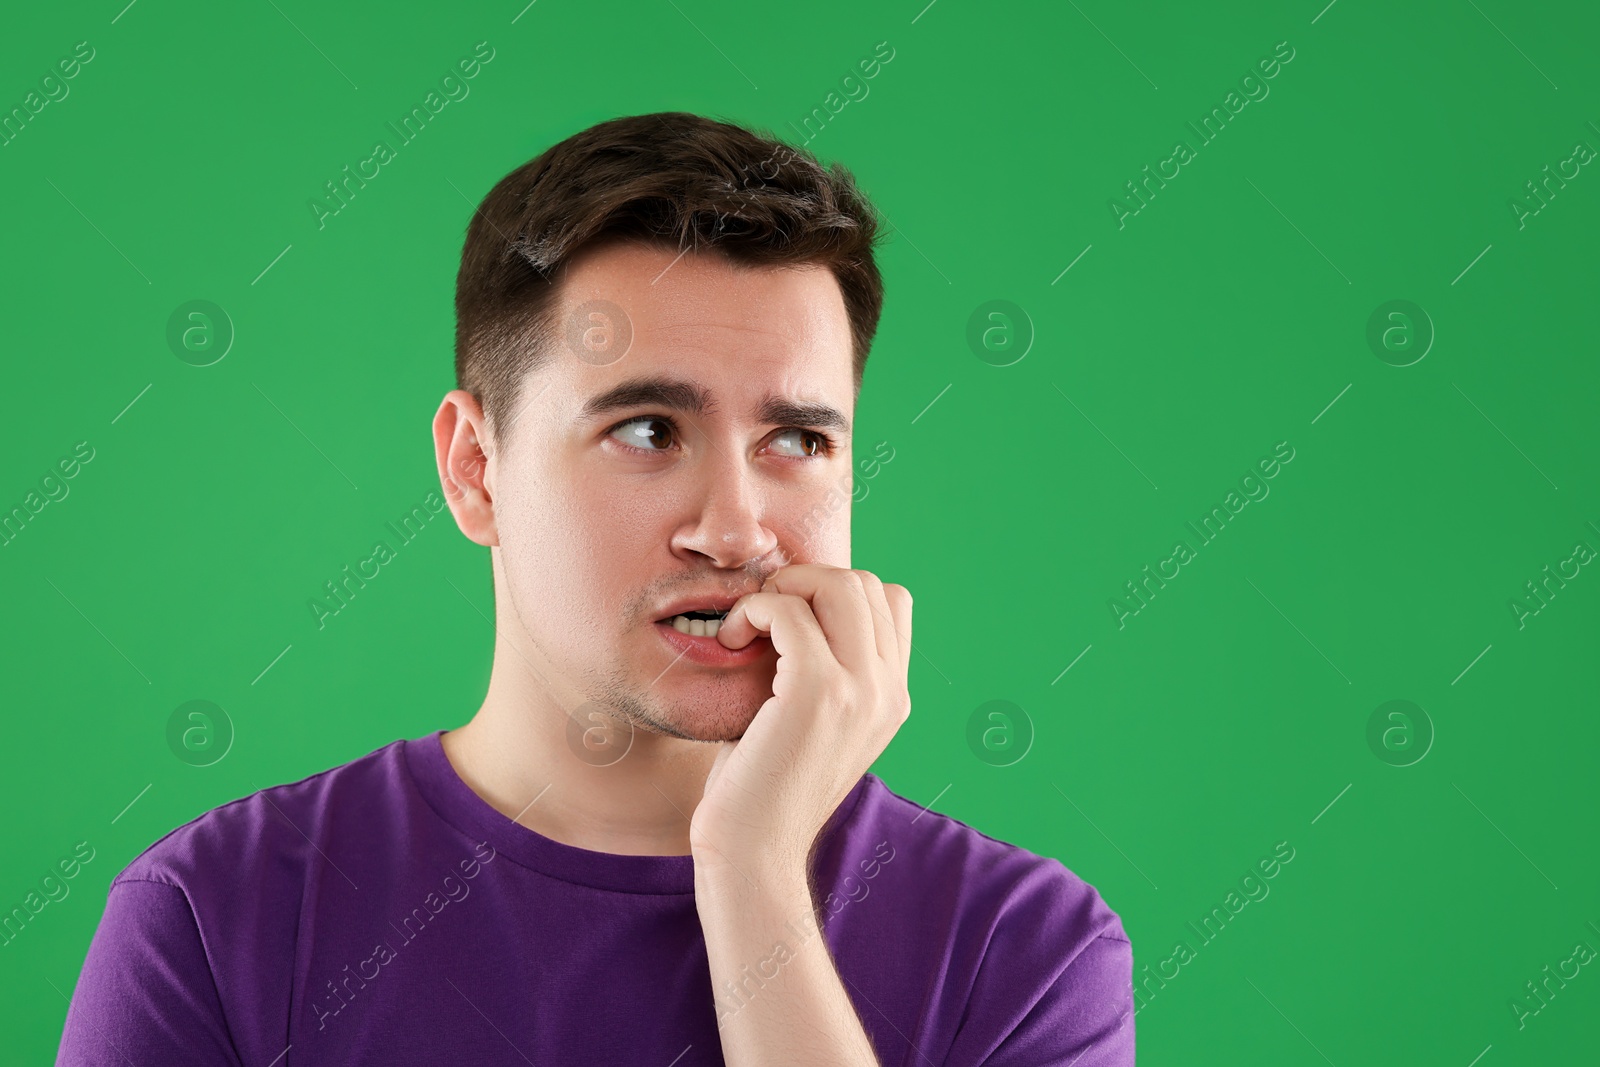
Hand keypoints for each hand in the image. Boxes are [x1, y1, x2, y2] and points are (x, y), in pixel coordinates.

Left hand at [689, 564, 912, 884]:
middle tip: (763, 617)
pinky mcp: (819, 693)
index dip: (835, 594)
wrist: (754, 853)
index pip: (892, 601)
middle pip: (866, 584)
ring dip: (783, 589)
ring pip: (837, 585)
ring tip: (749, 627)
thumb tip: (798, 609)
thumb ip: (825, 672)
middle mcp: (889, 692)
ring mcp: (861, 691)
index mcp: (894, 698)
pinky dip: (757, 610)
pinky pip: (791, 610)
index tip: (790, 621)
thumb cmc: (764, 786)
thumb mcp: (812, 724)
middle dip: (807, 581)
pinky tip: (734, 640)